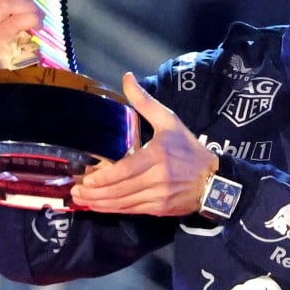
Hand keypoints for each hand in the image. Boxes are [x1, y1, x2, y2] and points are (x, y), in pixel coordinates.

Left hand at [68, 74, 215, 215]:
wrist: (215, 181)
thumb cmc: (189, 149)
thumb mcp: (170, 122)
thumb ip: (145, 102)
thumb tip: (127, 78)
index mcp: (158, 157)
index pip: (126, 170)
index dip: (104, 177)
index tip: (87, 178)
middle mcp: (157, 180)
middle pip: (120, 190)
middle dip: (95, 192)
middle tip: (74, 190)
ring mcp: (158, 197)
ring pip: (123, 203)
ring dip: (100, 203)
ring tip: (81, 199)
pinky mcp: (159, 209)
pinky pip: (132, 211)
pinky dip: (113, 210)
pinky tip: (99, 206)